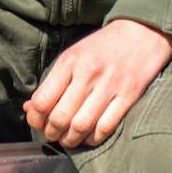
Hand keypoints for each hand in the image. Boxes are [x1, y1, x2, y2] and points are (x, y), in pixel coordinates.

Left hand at [25, 19, 171, 148]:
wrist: (142, 33)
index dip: (35, 118)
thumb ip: (53, 81)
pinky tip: (88, 137)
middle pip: (60, 116)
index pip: (43, 99)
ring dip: (70, 140)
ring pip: (81, 125)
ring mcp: (109, 86)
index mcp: (69, 61)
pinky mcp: (128, 96)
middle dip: (51, 132)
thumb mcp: (73, 55)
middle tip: (51, 134)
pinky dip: (93, 138)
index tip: (36, 122)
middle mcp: (87, 73)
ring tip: (67, 139)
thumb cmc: (103, 46)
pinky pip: (105, 127)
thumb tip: (29, 107)